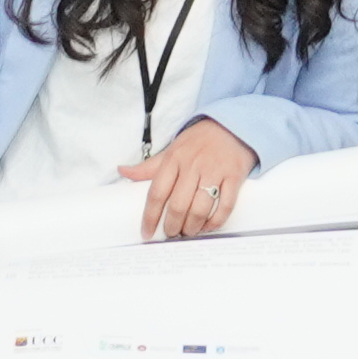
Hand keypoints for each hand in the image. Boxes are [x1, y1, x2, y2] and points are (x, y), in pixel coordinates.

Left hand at [123, 116, 256, 241]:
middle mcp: (193, 165)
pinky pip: (225, 206)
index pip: (157, 193)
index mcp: (174, 159)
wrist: (232, 124)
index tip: (146, 233)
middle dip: (172, 226)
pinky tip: (207, 226)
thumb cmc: (198, 141)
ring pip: (200, 209)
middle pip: (177, 205)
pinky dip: (215, 222)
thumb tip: (123, 171)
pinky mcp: (234, 176)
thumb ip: (148, 166)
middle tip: (171, 233)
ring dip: (192, 227)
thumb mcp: (171, 150)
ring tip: (188, 231)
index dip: (149, 217)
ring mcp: (215, 171)